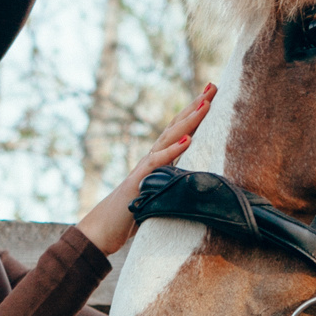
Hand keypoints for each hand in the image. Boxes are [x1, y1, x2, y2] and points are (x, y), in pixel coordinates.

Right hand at [76, 84, 216, 253]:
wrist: (102, 230)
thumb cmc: (131, 217)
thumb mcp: (161, 199)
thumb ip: (176, 189)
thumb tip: (200, 192)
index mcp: (160, 162)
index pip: (180, 132)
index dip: (195, 113)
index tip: (211, 94)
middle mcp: (152, 159)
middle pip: (176, 126)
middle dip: (195, 106)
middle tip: (212, 86)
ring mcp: (145, 168)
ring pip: (169, 138)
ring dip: (188, 121)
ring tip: (206, 105)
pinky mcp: (139, 181)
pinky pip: (157, 163)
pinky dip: (173, 151)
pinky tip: (189, 140)